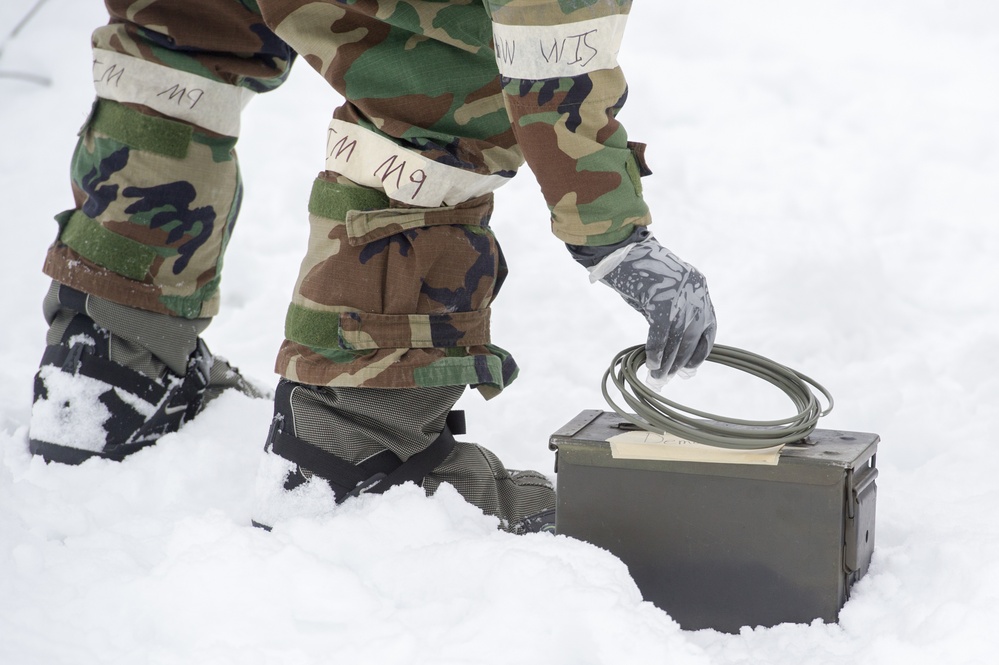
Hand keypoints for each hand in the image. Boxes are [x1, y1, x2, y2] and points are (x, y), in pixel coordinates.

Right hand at [592, 237, 715, 382]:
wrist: (619, 249)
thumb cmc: (635, 269)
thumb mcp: (660, 291)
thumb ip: (668, 313)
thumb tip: (667, 346)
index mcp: (699, 286)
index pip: (708, 325)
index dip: (700, 350)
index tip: (689, 368)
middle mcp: (694, 291)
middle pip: (693, 335)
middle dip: (681, 361)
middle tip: (668, 378)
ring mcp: (680, 295)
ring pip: (678, 338)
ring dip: (667, 362)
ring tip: (658, 377)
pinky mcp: (662, 300)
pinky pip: (661, 334)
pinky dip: (656, 351)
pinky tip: (650, 362)